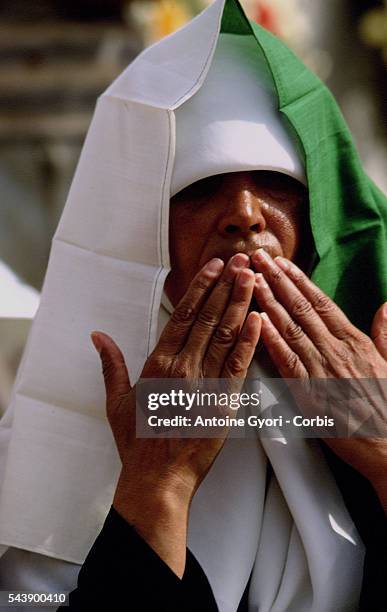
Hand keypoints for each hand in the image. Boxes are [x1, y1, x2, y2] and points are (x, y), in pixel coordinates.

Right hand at [91, 253, 260, 574]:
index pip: (184, 316)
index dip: (201, 288)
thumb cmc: (136, 442)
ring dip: (241, 304)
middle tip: (240, 259)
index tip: (213, 266)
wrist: (159, 479)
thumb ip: (111, 364)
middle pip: (209, 318)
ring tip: (252, 278)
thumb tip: (97, 335)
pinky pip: (240, 366)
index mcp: (159, 364)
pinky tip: (260, 319)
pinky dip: (251, 340)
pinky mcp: (225, 403)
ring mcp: (207, 384)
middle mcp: (184, 368)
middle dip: (226, 286)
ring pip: (227, 336)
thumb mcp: (116, 402)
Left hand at [252, 248, 386, 511]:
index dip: (299, 280)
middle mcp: (337, 349)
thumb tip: (385, 307)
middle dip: (278, 280)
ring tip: (252, 279)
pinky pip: (288, 361)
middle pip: (302, 307)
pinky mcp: (311, 393)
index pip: (322, 302)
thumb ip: (385, 333)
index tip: (282, 263)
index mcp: (354, 340)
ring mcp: (323, 369)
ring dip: (269, 301)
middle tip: (258, 257)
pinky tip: (258, 321)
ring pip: (292, 327)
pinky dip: (272, 339)